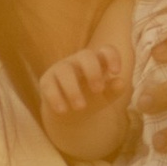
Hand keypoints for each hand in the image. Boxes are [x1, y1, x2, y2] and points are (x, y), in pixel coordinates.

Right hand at [37, 38, 129, 165]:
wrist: (71, 115)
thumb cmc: (92, 99)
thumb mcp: (107, 97)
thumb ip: (115, 90)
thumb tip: (121, 82)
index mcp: (96, 62)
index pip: (106, 50)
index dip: (112, 57)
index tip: (115, 72)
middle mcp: (78, 61)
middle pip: (85, 55)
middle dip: (93, 72)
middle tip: (97, 90)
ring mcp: (60, 69)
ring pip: (65, 70)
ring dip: (73, 89)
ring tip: (81, 107)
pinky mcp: (46, 81)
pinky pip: (49, 85)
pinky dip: (56, 98)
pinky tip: (63, 110)